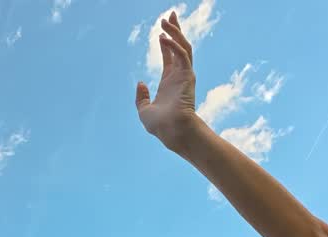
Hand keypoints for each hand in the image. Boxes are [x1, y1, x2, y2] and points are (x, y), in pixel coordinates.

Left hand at [135, 12, 201, 151]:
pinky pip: (182, 55)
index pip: (169, 58)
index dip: (166, 43)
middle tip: (171, 15)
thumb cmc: (160, 126)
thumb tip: (140, 83)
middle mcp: (178, 76)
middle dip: (175, 30)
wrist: (171, 131)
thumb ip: (141, 97)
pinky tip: (163, 38)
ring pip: (183, 47)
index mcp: (169, 83)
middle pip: (179, 47)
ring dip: (175, 32)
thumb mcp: (144, 111)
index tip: (162, 31)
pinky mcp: (188, 75)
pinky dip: (173, 45)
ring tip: (166, 20)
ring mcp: (185, 75)